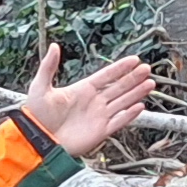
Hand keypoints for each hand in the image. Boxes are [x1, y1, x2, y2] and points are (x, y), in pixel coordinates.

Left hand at [18, 44, 156, 159]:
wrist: (37, 140)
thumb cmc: (36, 115)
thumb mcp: (40, 86)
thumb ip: (49, 66)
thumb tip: (55, 46)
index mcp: (83, 89)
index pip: (106, 75)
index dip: (121, 68)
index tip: (134, 59)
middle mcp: (94, 101)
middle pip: (119, 87)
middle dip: (133, 78)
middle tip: (147, 68)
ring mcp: (99, 116)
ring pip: (123, 102)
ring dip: (136, 93)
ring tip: (150, 83)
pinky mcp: (100, 131)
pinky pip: (119, 121)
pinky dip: (130, 115)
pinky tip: (140, 106)